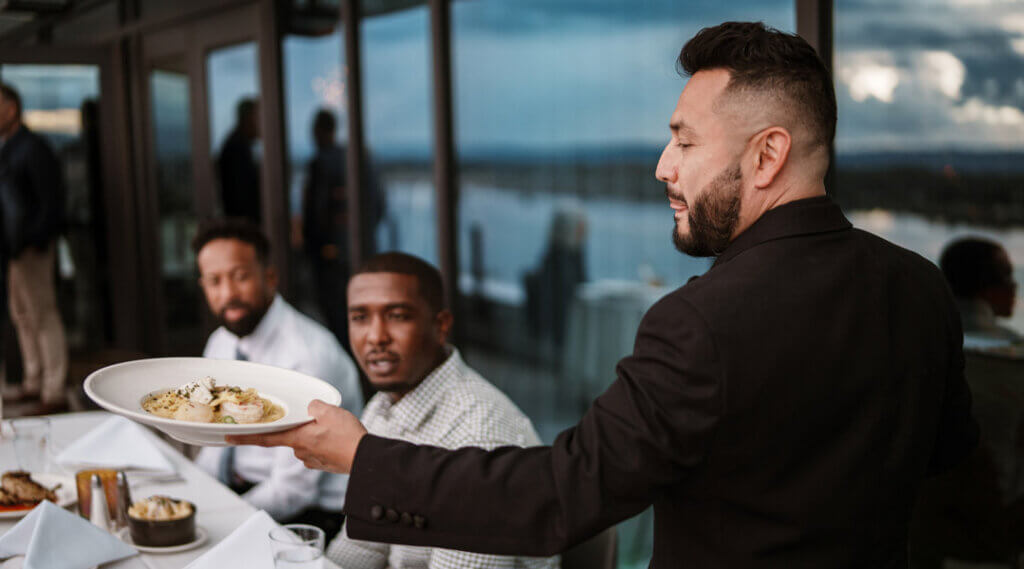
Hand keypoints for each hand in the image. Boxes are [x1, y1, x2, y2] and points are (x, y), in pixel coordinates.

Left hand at [225, 400, 367, 473]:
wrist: (366, 458)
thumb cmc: (347, 436)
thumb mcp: (330, 411)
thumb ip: (314, 406)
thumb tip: (310, 408)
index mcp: (297, 438)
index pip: (264, 438)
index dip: (245, 437)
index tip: (228, 438)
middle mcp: (300, 452)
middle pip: (292, 436)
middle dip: (301, 428)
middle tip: (321, 421)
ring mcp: (312, 460)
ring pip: (307, 442)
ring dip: (315, 435)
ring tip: (335, 429)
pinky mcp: (323, 464)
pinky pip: (318, 450)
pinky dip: (324, 443)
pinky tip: (337, 439)